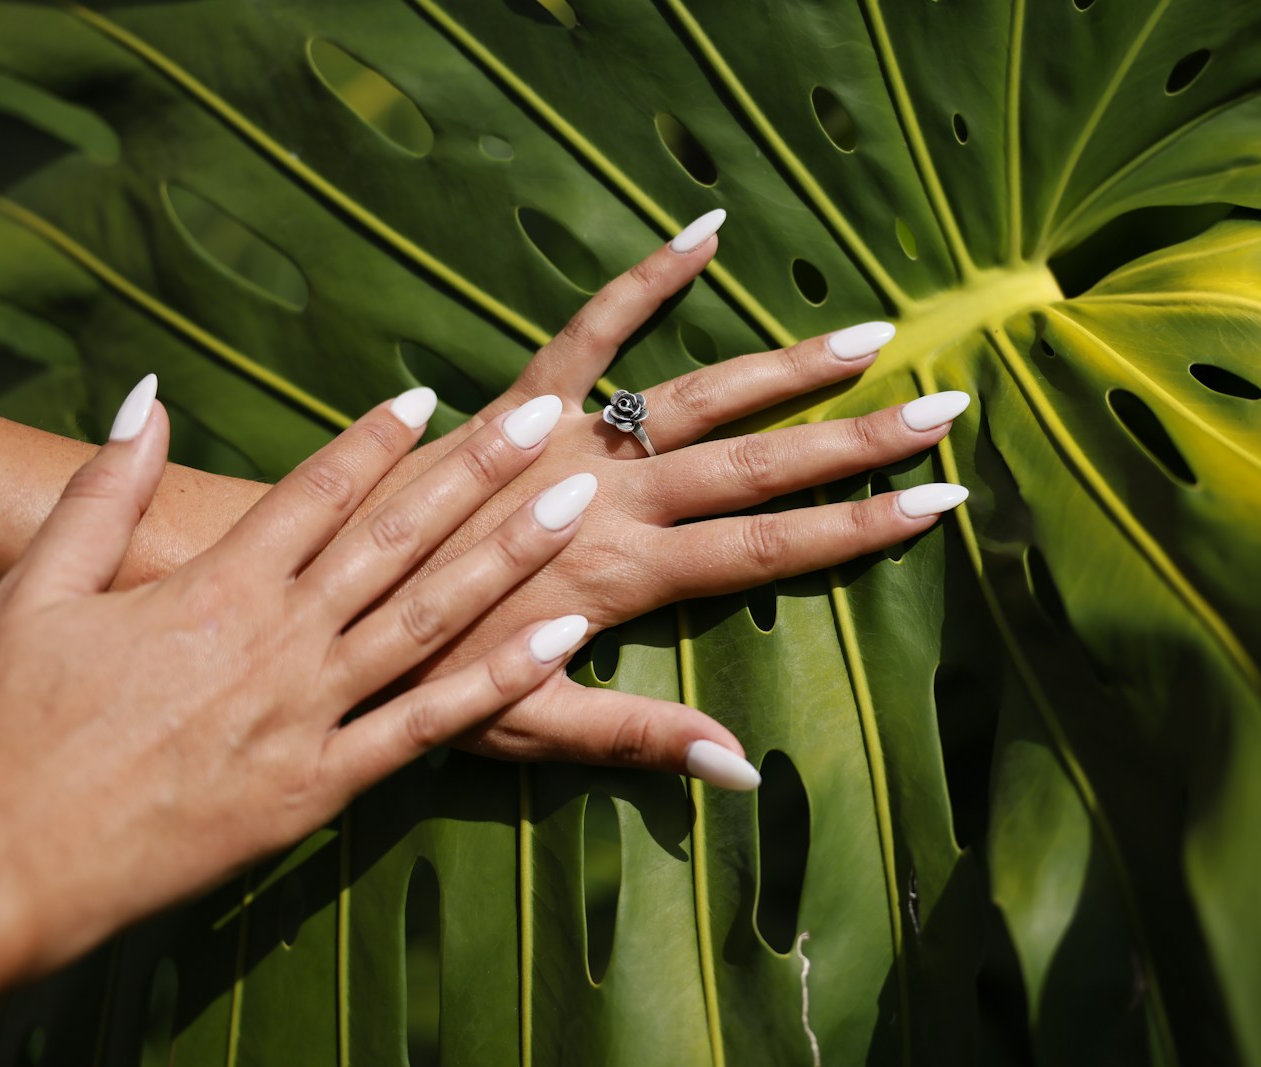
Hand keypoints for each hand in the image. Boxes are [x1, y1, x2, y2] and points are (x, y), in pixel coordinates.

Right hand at [0, 376, 624, 1029]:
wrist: (3, 860)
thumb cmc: (10, 725)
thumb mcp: (37, 591)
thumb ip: (102, 491)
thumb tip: (146, 397)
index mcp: (214, 584)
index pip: (317, 489)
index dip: (376, 437)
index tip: (432, 396)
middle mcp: (277, 637)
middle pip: (396, 537)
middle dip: (476, 472)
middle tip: (545, 422)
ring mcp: (307, 712)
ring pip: (431, 617)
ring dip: (509, 557)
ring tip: (574, 506)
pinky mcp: (319, 785)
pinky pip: (427, 727)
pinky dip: (498, 682)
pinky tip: (559, 641)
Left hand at [351, 210, 971, 769]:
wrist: (318, 588)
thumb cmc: (415, 671)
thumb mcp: (526, 725)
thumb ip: (636, 737)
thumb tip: (743, 771)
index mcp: (623, 573)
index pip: (766, 548)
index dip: (859, 528)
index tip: (938, 501)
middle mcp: (611, 495)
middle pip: (756, 463)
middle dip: (855, 440)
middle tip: (942, 407)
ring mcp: (568, 439)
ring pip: (697, 396)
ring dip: (787, 367)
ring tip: (869, 333)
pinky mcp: (520, 399)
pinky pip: (588, 330)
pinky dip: (645, 282)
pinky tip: (704, 230)